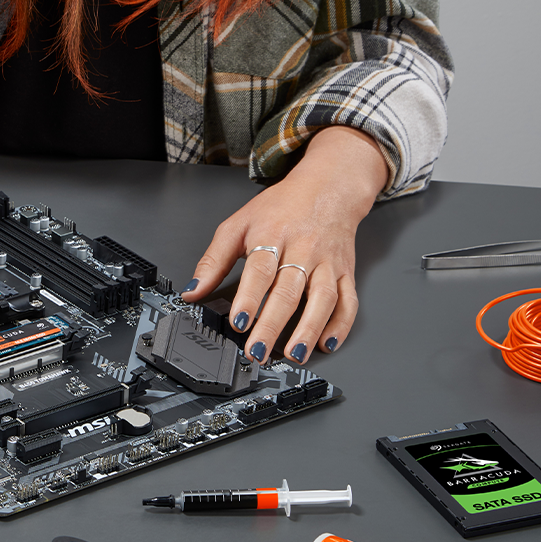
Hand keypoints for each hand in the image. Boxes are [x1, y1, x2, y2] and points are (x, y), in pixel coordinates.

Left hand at [179, 127, 388, 364]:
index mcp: (271, 237)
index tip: (239, 323)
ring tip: (294, 354)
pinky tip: (327, 342)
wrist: (327, 187)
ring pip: (322, 299)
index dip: (249, 299)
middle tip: (258, 351)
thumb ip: (213, 260)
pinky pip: (348, 300)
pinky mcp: (345, 271)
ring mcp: (326, 262)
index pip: (259, 271)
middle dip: (272, 325)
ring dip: (308, 329)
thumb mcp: (238, 225)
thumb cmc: (280, 207)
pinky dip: (341, 324)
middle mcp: (302, 250)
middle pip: (288, 291)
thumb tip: (192, 290)